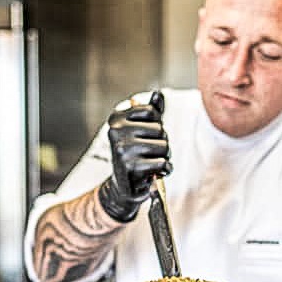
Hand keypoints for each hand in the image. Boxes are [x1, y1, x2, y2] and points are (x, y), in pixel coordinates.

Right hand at [98, 90, 171, 221]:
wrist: (124, 187)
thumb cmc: (135, 155)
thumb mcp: (141, 130)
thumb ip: (151, 111)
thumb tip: (158, 93)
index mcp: (116, 118)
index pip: (152, 111)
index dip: (156, 126)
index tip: (145, 136)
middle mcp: (116, 132)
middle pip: (160, 129)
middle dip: (161, 143)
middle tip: (149, 154)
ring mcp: (122, 150)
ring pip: (164, 147)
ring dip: (164, 157)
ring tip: (151, 163)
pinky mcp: (131, 168)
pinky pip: (163, 163)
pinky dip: (165, 170)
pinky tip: (156, 173)